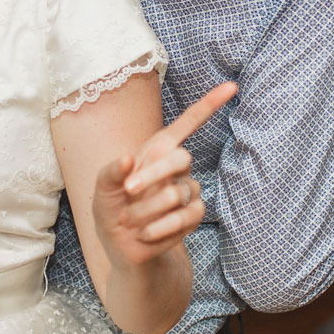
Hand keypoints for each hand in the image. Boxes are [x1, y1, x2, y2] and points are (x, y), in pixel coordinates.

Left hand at [92, 82, 237, 268]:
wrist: (124, 247)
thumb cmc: (112, 210)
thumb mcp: (101, 191)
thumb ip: (109, 173)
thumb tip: (127, 158)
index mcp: (156, 151)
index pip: (187, 123)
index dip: (209, 104)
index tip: (231, 86)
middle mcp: (176, 167)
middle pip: (182, 157)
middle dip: (153, 175)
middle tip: (129, 191)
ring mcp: (188, 191)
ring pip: (179, 192)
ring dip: (148, 209)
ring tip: (130, 221)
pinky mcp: (193, 215)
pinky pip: (186, 216)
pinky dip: (161, 226)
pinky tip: (146, 233)